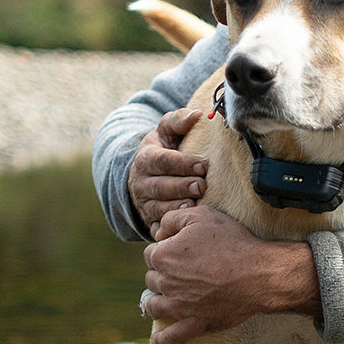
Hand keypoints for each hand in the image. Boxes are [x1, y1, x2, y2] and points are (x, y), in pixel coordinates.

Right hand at [128, 108, 206, 231]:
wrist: (146, 174)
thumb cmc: (164, 149)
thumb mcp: (166, 131)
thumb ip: (179, 120)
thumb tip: (198, 115)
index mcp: (145, 159)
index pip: (161, 161)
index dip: (181, 163)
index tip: (202, 165)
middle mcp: (141, 183)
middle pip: (159, 186)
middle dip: (180, 187)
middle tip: (201, 186)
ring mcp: (144, 204)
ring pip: (157, 209)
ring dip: (176, 208)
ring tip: (195, 206)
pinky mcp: (149, 221)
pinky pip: (156, 228)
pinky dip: (169, 229)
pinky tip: (184, 225)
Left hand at [142, 205, 318, 343]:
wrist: (258, 273)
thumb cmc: (232, 242)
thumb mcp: (201, 216)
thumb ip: (172, 219)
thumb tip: (160, 231)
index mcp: (164, 256)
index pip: (150, 254)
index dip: (163, 249)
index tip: (176, 250)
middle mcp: (166, 283)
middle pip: (152, 279)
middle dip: (161, 274)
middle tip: (179, 271)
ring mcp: (179, 306)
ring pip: (154, 306)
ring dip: (157, 302)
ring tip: (165, 299)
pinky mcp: (194, 324)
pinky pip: (171, 337)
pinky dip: (162, 340)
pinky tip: (158, 340)